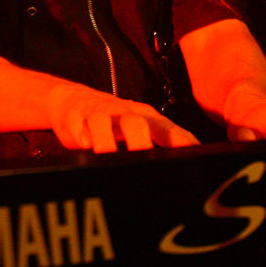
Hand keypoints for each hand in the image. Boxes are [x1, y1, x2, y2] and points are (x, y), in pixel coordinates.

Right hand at [46, 82, 199, 153]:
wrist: (74, 99)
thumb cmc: (115, 121)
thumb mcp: (141, 128)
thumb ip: (162, 145)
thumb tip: (189, 167)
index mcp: (145, 117)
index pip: (166, 128)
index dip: (179, 141)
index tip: (191, 156)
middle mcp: (124, 112)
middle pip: (136, 123)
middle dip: (141, 143)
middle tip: (147, 164)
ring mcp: (99, 112)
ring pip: (103, 121)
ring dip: (106, 140)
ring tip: (108, 156)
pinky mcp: (75, 116)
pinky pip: (77, 123)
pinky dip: (80, 132)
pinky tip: (83, 144)